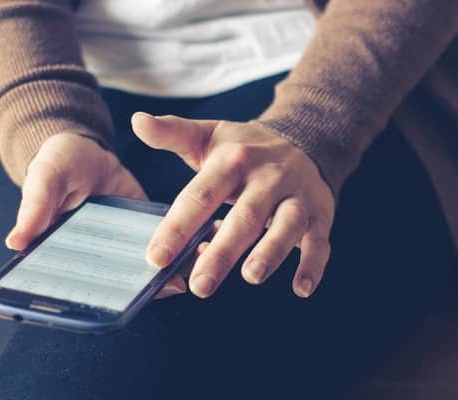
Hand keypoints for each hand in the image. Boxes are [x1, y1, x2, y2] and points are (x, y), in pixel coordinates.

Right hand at [4, 133, 185, 298]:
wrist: (86, 148)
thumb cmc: (56, 165)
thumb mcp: (44, 179)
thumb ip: (35, 208)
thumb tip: (16, 241)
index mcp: (66, 254)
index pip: (80, 286)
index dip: (100, 298)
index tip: (122, 303)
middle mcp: (98, 258)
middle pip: (120, 284)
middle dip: (146, 289)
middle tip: (172, 284)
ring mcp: (125, 245)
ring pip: (147, 268)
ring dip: (171, 271)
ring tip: (194, 267)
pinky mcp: (147, 228)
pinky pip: (167, 244)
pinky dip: (185, 247)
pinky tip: (204, 243)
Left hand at [132, 113, 334, 298]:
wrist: (305, 137)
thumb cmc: (245, 147)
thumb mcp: (208, 136)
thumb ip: (172, 133)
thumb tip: (137, 121)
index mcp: (233, 161)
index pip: (200, 195)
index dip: (177, 227)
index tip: (156, 257)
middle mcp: (266, 178)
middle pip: (243, 216)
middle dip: (222, 252)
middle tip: (199, 285)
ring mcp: (296, 196)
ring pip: (285, 226)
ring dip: (270, 252)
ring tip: (250, 276)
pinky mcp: (320, 214)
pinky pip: (319, 241)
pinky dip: (313, 264)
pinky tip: (301, 288)